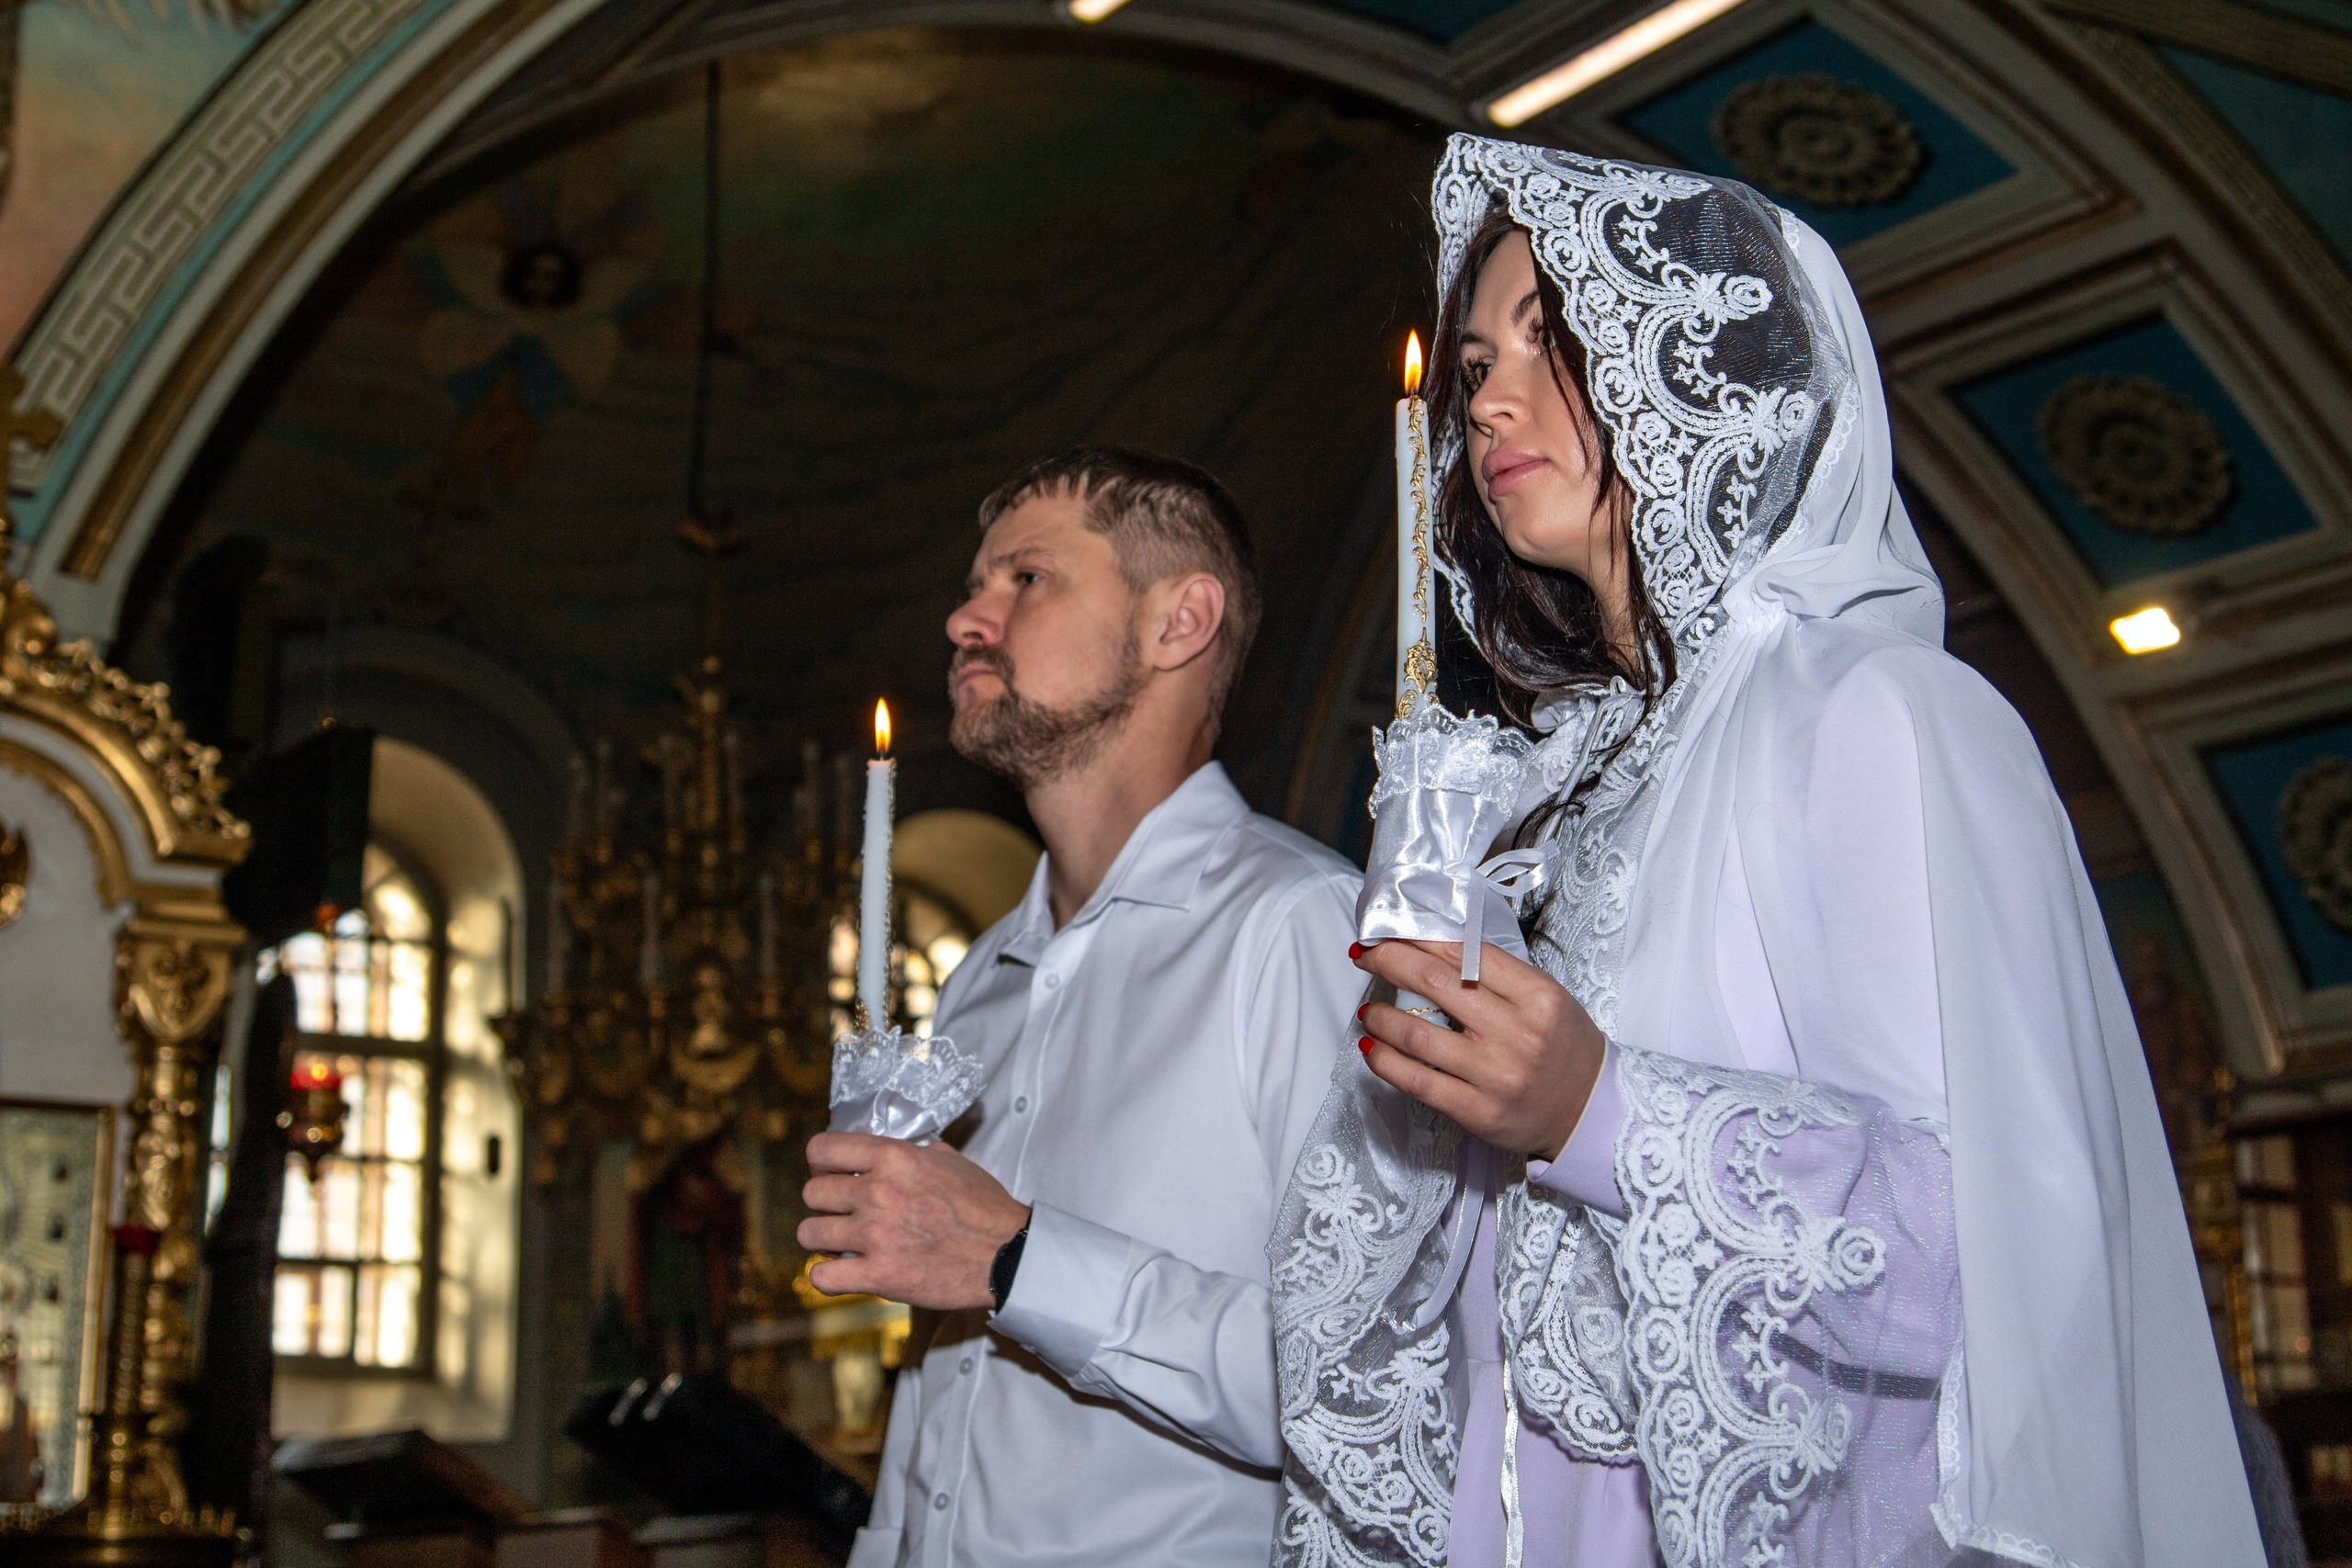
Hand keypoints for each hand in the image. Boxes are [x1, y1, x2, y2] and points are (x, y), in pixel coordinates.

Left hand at [798, 1132, 1030, 1310]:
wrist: (1007, 1253)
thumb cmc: (983, 1206)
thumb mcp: (950, 1159)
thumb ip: (912, 1151)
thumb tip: (889, 1149)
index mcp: (893, 1158)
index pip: (821, 1149)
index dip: (821, 1163)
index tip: (830, 1174)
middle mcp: (878, 1192)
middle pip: (811, 1192)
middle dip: (825, 1204)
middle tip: (843, 1214)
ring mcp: (875, 1235)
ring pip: (809, 1233)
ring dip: (823, 1240)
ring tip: (841, 1245)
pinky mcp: (879, 1276)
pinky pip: (822, 1277)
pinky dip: (828, 1278)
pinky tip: (843, 1274)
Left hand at [1352, 938, 1604, 1159]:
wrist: (1588, 1109)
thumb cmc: (1563, 1046)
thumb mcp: (1546, 997)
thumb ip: (1497, 974)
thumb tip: (1433, 948)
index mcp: (1537, 996)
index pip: (1465, 953)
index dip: (1419, 938)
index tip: (1391, 932)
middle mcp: (1516, 1033)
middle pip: (1435, 983)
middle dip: (1389, 962)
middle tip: (1365, 955)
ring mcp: (1495, 1075)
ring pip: (1418, 1034)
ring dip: (1381, 1017)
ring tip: (1369, 1011)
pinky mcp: (1477, 1111)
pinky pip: (1418, 1082)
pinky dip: (1386, 1061)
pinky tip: (1372, 1048)